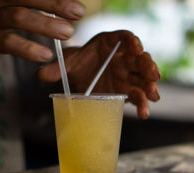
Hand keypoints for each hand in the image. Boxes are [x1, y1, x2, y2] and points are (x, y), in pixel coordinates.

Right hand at [0, 0, 85, 65]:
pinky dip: (28, 48)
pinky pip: (7, 42)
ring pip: (18, 16)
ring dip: (45, 25)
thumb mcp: (5, 3)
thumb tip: (60, 5)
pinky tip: (44, 55)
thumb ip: (27, 2)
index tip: (74, 2)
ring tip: (67, 33)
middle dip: (54, 3)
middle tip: (78, 11)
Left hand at [37, 31, 160, 118]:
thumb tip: (40, 74)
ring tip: (152, 98)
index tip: (136, 48)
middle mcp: (123, 58)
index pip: (124, 38)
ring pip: (143, 78)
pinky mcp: (128, 90)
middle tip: (153, 75)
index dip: (132, 42)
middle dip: (148, 66)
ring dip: (150, 87)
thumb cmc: (79, 64)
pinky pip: (138, 95)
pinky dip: (142, 103)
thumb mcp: (68, 63)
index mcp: (111, 44)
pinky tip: (144, 113)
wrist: (82, 77)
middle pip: (140, 59)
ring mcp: (128, 74)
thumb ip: (56, 67)